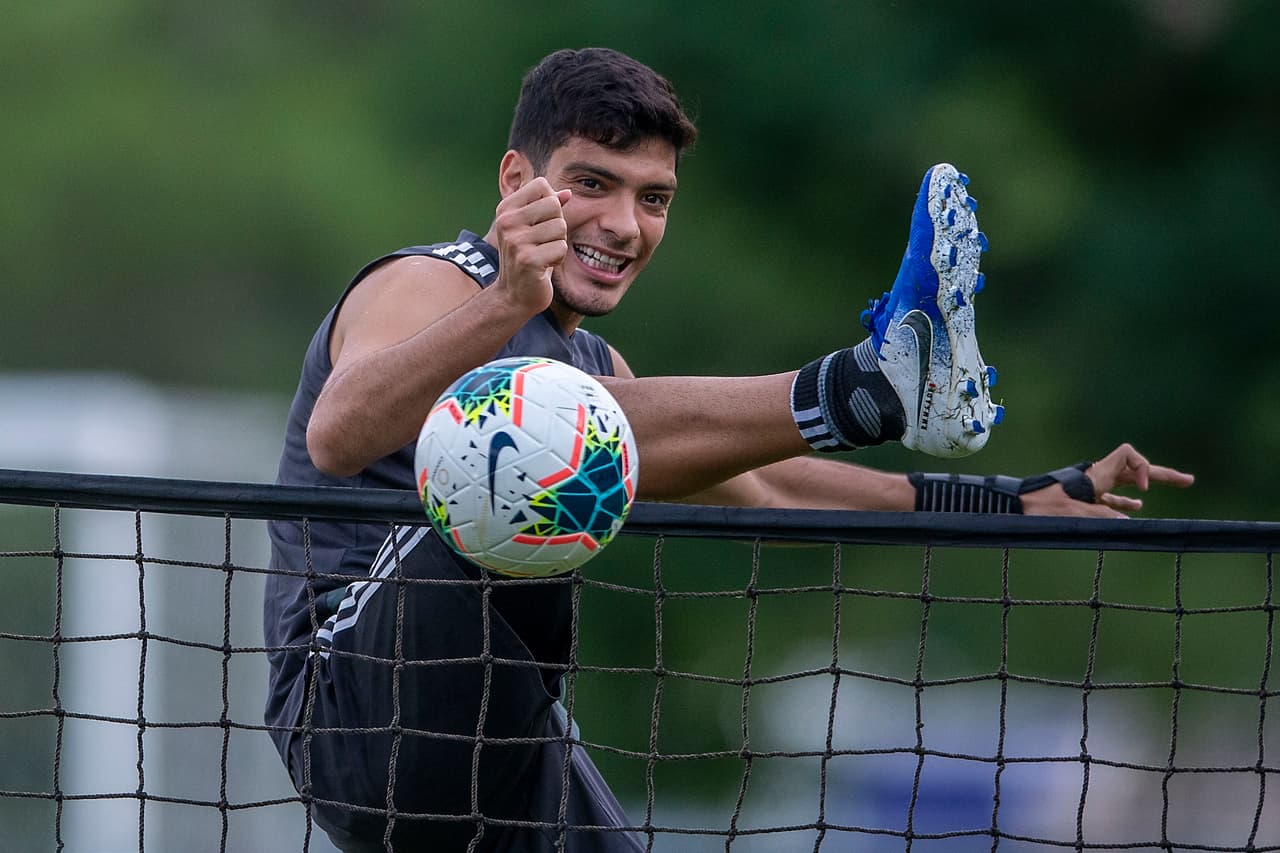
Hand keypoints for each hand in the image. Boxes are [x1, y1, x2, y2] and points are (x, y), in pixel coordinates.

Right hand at [490, 178, 572, 314]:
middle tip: (543, 242)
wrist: (514, 295)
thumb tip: (568, 193)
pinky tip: (544, 266)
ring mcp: (515, 241)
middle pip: (553, 205)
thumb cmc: (527, 257)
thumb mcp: (533, 228)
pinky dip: (558, 258)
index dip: (551, 203)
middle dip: (557, 224)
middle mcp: (507, 222)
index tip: (540, 222)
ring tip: (543, 254)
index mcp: (506, 209)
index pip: (541, 185)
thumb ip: (549, 208)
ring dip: (558, 243)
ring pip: (560, 227)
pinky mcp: (528, 260)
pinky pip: (561, 247)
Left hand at [1020, 443, 1194, 517]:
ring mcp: (1090, 487)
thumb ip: (1101, 514)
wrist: (1016, 506)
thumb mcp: (1074, 513)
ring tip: (1173, 485)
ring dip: (1148, 484)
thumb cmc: (1040, 506)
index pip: (1128, 454)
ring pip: (1125, 482)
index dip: (1142, 467)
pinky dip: (1125, 500)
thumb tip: (1128, 520)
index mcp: (1096, 474)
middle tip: (1188, 481)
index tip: (1143, 491)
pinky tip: (1135, 507)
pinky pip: (1111, 496)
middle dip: (1161, 474)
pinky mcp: (1083, 498)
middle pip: (1134, 468)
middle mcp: (1096, 477)